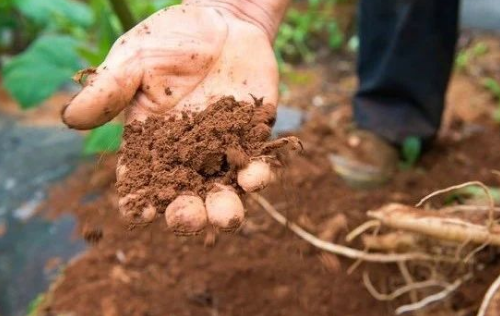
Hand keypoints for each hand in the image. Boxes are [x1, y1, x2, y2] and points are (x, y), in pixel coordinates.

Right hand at [62, 3, 279, 233]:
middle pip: (184, 197)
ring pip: (222, 192)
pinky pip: (255, 166)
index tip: (141, 212)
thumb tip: (69, 117)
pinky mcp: (252, 139)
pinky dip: (257, 176)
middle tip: (187, 218)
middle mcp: (185, 155)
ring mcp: (221, 150)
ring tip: (226, 216)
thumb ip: (109, 89)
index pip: (140, 181)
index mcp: (150, 142)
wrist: (223, 21)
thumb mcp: (135, 59)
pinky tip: (255, 177)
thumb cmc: (171, 39)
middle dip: (186, 215)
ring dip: (225, 209)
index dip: (138, 201)